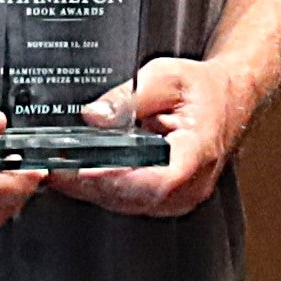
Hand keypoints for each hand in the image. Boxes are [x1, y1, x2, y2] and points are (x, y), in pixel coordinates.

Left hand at [46, 50, 254, 218]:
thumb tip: (95, 115)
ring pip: (126, 203)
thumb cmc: (204, 90)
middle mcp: (190, 185)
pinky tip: (80, 175)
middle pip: (133, 195)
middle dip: (88, 182)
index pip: (157, 179)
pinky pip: (129, 201)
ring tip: (57, 170)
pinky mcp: (166, 201)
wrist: (227, 101)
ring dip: (90, 188)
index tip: (82, 168)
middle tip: (53, 166)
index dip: (116, 177)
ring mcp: (179, 199)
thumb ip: (129, 96)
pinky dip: (102, 188)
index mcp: (198, 153)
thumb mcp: (167, 76)